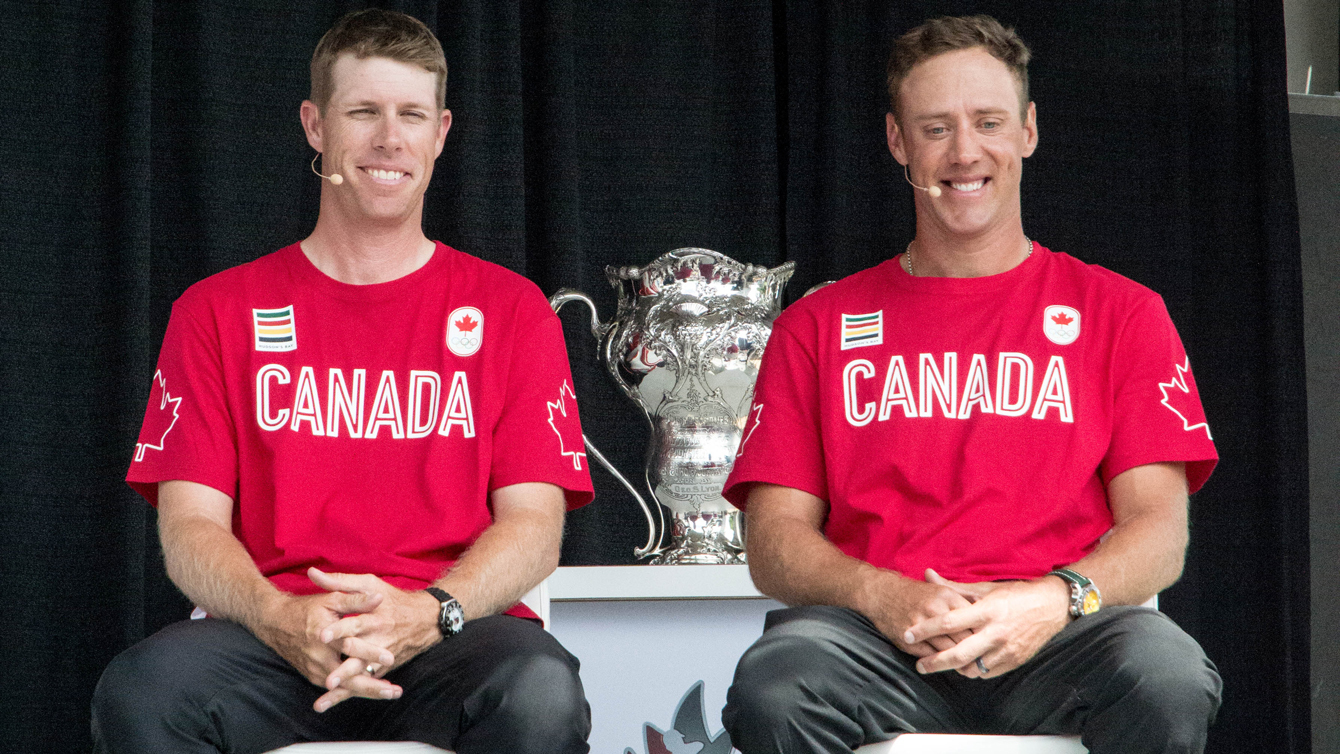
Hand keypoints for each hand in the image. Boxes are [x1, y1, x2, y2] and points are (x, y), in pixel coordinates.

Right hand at [249, 584, 400, 710]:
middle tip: (394, 691)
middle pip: (347, 677)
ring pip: (343, 687)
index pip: (350, 646)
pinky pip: (336, 687)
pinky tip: (373, 692)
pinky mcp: (312, 675)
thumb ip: (355, 600)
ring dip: (367, 691)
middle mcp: (319, 657)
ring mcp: (315, 669)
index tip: (390, 658)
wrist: (274, 623)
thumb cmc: (305, 609)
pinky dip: (354, 690)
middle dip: (372, 686)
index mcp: (324, 635)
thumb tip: (379, 597)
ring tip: (390, 694)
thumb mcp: (330, 599)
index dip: (370, 653)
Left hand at [307, 568, 442, 710]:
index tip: (322, 635)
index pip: (356, 624)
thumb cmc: (394, 599)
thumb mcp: (371, 584)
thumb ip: (340, 581)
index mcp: (376, 617)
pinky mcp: (384, 667)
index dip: (340, 630)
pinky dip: (351, 692)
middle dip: (345, 668)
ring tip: (328, 691)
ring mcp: (383, 656)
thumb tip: (312, 573)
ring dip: (346, 685)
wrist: (428, 618)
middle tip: (328, 678)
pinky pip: (367, 682)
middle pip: (360, 656)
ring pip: (363, 673)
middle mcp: (380, 639)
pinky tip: (333, 701)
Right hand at [858, 568, 975, 657]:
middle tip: (982, 660)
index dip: (983, 633)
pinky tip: (947, 665)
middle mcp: (935, 610)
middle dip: (975, 650)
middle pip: (964, 637)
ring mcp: (920, 626)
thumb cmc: (914, 593)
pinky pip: (931, 656)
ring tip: (968, 668)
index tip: (989, 643)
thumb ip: (961, 600)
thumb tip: (984, 613)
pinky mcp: (908, 639)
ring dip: (959, 661)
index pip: (974, 620)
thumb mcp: (940, 590)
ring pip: (949, 649)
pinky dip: (940, 662)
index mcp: (946, 596)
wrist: (880, 593)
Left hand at [904, 569, 1069, 677]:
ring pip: (972, 668)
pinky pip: (988, 673)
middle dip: (934, 662)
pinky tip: (967, 664)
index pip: (949, 622)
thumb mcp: (985, 587)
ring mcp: (1007, 649)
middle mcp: (996, 631)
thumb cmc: (1015, 594)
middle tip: (919, 665)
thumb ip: (953, 586)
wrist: (1053, 606)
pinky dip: (974, 670)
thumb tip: (927, 574)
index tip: (908, 635)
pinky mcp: (1015, 660)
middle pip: (958, 653)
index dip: (925, 630)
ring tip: (943, 663)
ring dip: (955, 668)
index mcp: (986, 610)